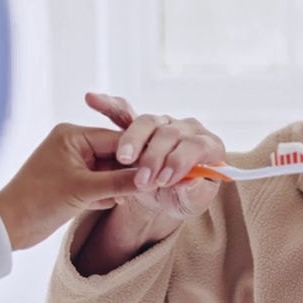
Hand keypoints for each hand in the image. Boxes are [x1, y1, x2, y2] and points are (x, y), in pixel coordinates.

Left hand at [0, 124, 141, 250]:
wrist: (8, 226)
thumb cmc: (38, 201)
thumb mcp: (84, 190)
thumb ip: (120, 182)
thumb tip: (151, 179)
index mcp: (73, 136)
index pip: (117, 140)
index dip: (140, 154)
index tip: (160, 167)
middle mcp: (74, 144)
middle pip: (116, 154)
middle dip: (130, 170)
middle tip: (152, 183)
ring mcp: (73, 163)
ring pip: (110, 170)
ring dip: (120, 184)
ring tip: (131, 195)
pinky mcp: (73, 181)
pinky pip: (101, 182)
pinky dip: (108, 192)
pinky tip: (113, 203)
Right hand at [84, 92, 225, 221]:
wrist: (171, 195)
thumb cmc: (186, 197)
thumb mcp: (192, 202)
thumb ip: (193, 192)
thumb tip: (188, 180)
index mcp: (210, 146)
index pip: (197, 146)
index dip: (180, 161)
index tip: (164, 180)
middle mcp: (189, 129)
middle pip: (170, 133)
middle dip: (154, 157)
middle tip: (142, 179)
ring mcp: (165, 123)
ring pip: (148, 123)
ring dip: (134, 139)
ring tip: (123, 159)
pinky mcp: (143, 126)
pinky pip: (125, 113)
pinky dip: (109, 106)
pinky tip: (93, 99)